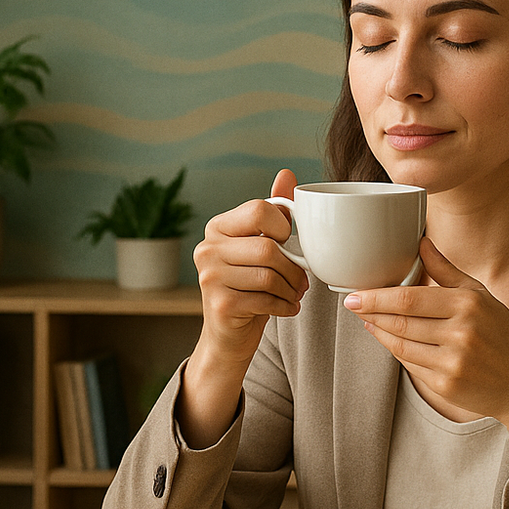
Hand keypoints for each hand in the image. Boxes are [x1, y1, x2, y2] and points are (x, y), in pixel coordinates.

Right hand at [191, 168, 307, 369]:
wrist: (229, 334)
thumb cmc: (249, 285)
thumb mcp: (261, 246)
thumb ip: (273, 213)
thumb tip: (286, 174)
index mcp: (217, 227)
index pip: (258, 211)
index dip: (283, 227)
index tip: (287, 244)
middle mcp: (207, 249)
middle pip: (267, 248)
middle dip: (293, 268)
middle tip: (301, 281)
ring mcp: (209, 278)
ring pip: (269, 276)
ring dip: (291, 289)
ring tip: (294, 294)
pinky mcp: (220, 304)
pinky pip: (266, 300)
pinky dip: (285, 306)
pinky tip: (286, 308)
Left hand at [345, 240, 508, 484]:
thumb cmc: (504, 336)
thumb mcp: (482, 296)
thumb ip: (447, 270)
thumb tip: (421, 241)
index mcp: (469, 304)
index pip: (410, 299)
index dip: (377, 297)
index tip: (355, 293)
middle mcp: (461, 332)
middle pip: (400, 321)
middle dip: (370, 312)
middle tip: (351, 304)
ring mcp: (453, 362)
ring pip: (400, 344)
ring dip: (378, 332)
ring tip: (368, 321)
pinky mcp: (446, 386)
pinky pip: (409, 365)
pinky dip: (395, 351)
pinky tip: (388, 340)